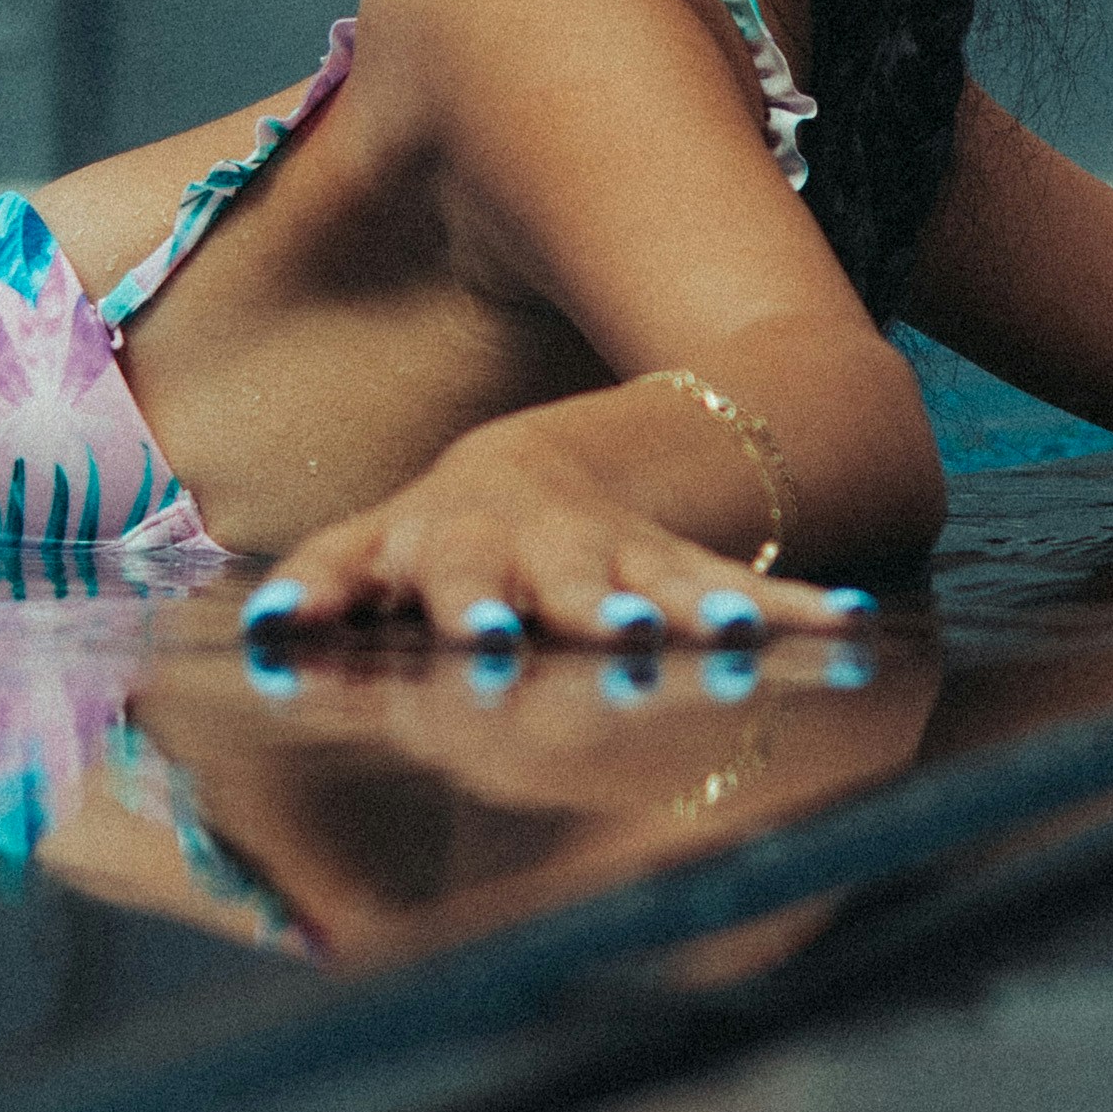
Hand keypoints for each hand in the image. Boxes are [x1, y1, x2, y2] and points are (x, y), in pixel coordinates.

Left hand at [242, 411, 876, 651]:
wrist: (550, 470)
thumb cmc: (446, 532)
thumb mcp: (375, 544)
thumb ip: (323, 583)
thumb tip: (264, 626)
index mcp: (460, 545)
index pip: (459, 577)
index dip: (469, 606)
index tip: (479, 640)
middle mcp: (547, 553)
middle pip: (570, 582)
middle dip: (589, 607)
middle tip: (611, 633)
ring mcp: (625, 564)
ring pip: (667, 586)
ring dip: (701, 611)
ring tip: (737, 637)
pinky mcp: (689, 575)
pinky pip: (749, 591)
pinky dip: (799, 611)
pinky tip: (848, 628)